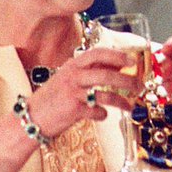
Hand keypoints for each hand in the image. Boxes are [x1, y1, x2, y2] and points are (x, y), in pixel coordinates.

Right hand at [25, 47, 142, 136]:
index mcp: (72, 65)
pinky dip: (103, 114)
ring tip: (130, 107)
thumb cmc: (53, 98)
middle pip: (106, 75)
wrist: (31, 117)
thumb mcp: (69, 78)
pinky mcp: (73, 110)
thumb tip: (117, 66)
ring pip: (105, 95)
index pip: (97, 54)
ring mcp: (72, 93)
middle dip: (126, 81)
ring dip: (121, 101)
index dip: (116, 56)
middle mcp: (72, 76)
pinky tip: (103, 115)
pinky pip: (97, 111)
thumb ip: (90, 71)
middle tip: (139, 86)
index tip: (132, 61)